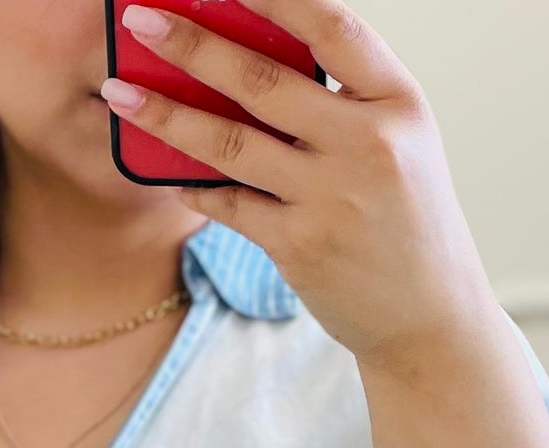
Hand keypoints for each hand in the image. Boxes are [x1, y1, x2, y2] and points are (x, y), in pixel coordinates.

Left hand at [103, 0, 501, 373]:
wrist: (428, 318)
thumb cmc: (408, 224)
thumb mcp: (399, 146)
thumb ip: (345, 103)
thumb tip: (253, 64)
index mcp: (399, 102)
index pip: (331, 27)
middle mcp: (367, 143)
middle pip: (263, 80)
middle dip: (193, 45)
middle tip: (141, 20)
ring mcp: (330, 197)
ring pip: (229, 142)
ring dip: (166, 114)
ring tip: (119, 92)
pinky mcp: (298, 245)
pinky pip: (228, 203)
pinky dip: (192, 186)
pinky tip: (165, 172)